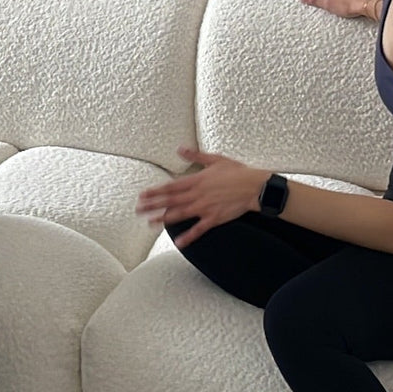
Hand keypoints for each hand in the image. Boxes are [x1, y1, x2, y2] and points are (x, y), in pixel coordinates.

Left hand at [136, 147, 266, 247]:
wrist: (254, 187)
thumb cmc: (236, 172)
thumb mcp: (215, 159)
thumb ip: (195, 156)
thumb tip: (181, 149)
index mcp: (196, 180)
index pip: (170, 187)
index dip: (155, 192)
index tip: (142, 195)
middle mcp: (196, 195)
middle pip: (170, 201)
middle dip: (153, 206)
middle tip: (138, 210)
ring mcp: (204, 208)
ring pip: (179, 214)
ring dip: (163, 219)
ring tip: (150, 223)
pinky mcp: (214, 219)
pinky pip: (198, 229)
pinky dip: (188, 236)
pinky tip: (178, 242)